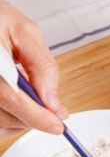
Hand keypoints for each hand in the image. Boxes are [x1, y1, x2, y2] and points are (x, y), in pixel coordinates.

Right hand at [0, 0, 66, 139]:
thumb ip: (42, 66)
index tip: (57, 125)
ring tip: (33, 104)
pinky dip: (11, 121)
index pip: (10, 97)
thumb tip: (54, 102)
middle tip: (52, 112)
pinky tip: (19, 108)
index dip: (37, 116)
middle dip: (34, 118)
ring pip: (0, 124)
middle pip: (5, 116)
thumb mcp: (24, 31)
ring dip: (23, 120)